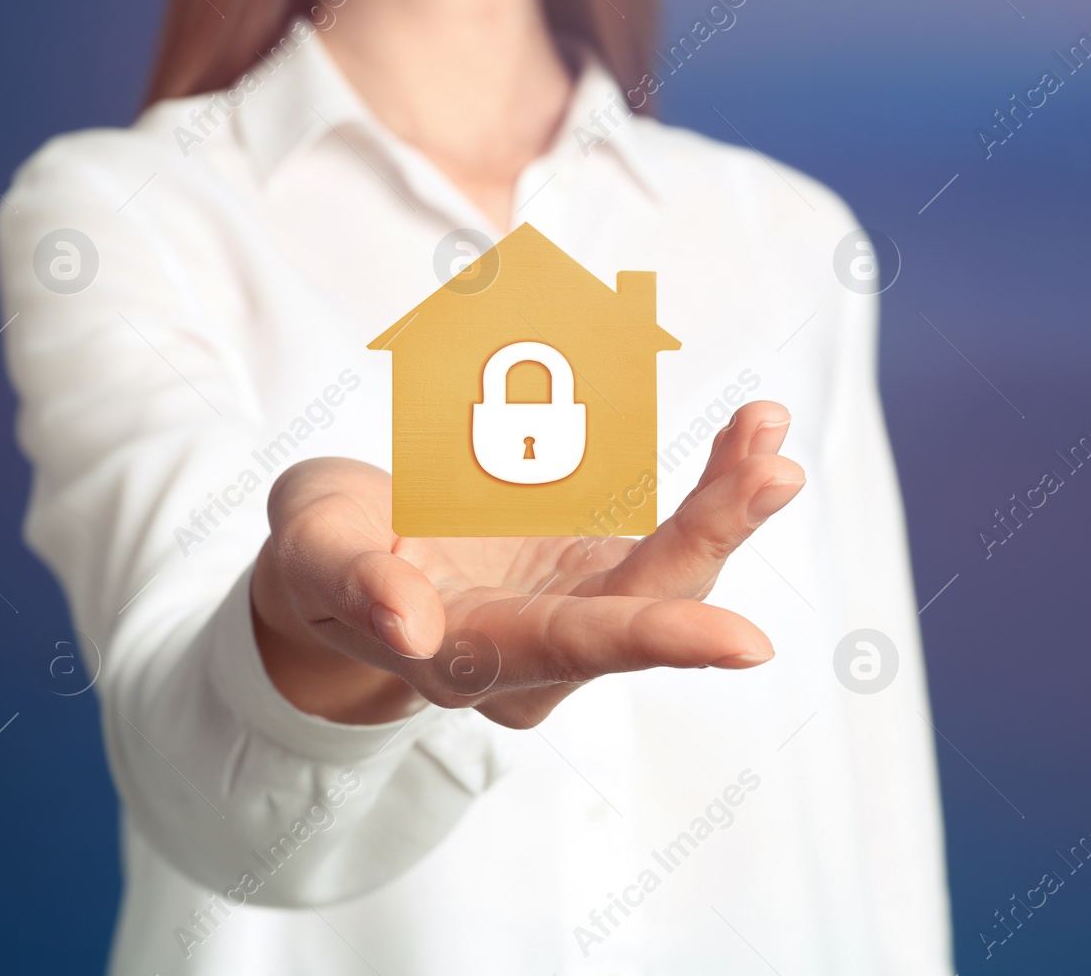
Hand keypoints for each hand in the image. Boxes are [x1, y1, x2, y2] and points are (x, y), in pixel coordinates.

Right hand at [250, 400, 803, 728]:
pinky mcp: (598, 565)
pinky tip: (754, 432)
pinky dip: (714, 482)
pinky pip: (670, 525)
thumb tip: (410, 624)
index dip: (660, 639)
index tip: (745, 643)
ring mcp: (580, 606)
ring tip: (768, 430)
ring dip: (727, 501)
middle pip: (647, 600)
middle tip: (774, 472)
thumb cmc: (324, 558)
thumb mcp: (316, 556)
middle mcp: (546, 650)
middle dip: (714, 535)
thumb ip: (356, 584)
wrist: (349, 559)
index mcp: (475, 660)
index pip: (576, 648)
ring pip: (673, 564)